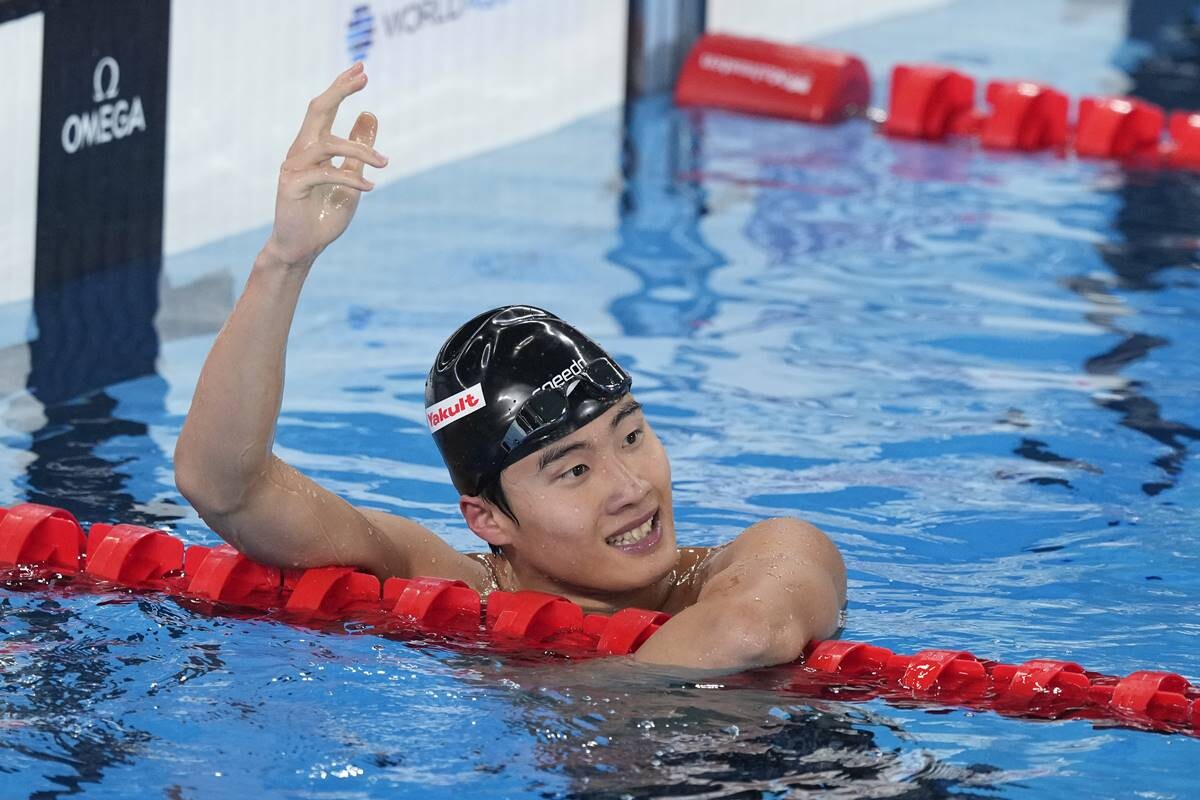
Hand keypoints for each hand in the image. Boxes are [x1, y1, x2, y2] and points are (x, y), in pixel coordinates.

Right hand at [264, 62, 388, 267]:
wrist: (303, 246)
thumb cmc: (324, 213)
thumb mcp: (351, 177)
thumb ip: (358, 149)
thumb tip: (369, 114)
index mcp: (312, 146)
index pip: (326, 109)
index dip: (342, 88)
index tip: (362, 70)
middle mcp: (300, 150)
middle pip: (317, 110)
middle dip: (340, 91)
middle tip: (363, 77)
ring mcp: (293, 166)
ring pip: (327, 143)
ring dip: (360, 149)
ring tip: (385, 162)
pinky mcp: (291, 185)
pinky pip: (326, 174)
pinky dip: (351, 178)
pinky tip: (370, 186)